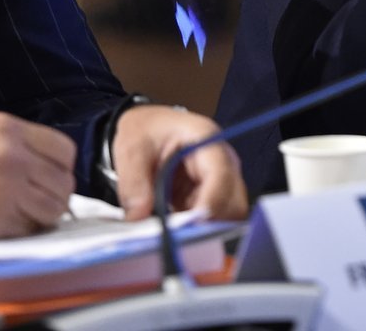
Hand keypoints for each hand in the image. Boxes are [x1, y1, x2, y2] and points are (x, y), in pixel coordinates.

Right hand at [0, 113, 76, 240]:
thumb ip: (18, 145)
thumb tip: (49, 167)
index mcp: (9, 129)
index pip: (65, 150)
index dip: (61, 168)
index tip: (50, 177)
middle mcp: (14, 156)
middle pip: (64, 182)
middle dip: (55, 195)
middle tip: (38, 202)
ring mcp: (8, 188)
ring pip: (54, 208)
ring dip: (43, 216)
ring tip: (22, 214)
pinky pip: (30, 229)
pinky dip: (23, 231)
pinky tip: (3, 224)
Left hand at [109, 106, 247, 221]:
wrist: (148, 128)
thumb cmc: (146, 129)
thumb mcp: (132, 148)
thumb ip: (134, 182)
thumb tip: (139, 217)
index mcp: (207, 140)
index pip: (221, 175)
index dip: (210, 203)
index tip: (190, 225)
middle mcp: (222, 162)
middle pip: (233, 202)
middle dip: (209, 223)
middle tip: (178, 237)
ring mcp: (220, 182)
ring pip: (226, 217)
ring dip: (201, 230)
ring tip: (171, 234)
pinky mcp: (211, 198)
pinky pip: (212, 222)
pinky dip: (194, 232)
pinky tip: (173, 232)